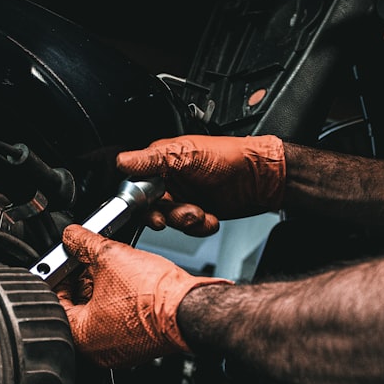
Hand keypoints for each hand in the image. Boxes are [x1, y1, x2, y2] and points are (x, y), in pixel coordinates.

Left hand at [55, 224, 229, 367]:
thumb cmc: (155, 297)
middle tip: (86, 260)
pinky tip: (125, 282)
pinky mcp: (137, 345)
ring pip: (97, 314)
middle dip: (80, 281)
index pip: (55, 302)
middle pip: (76, 309)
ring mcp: (118, 350)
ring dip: (99, 289)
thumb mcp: (110, 258)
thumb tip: (72, 237)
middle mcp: (97, 350)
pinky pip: (116, 321)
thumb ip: (84, 244)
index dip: (58, 275)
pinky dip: (116, 301)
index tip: (64, 261)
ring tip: (110, 268)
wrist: (191, 308)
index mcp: (81, 337)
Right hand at [117, 134, 284, 236]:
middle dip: (167, 215)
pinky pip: (188, 229)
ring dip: (186, 220)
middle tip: (181, 214)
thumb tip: (122, 161)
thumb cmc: (229, 157)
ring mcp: (183, 197)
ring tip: (202, 213)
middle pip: (151, 208)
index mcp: (161, 161)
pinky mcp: (196, 212)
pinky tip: (210, 217)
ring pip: (170, 220)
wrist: (261, 178)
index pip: (136, 185)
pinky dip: (200, 227)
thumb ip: (151, 160)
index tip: (152, 209)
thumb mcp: (186, 154)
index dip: (140, 201)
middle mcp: (169, 180)